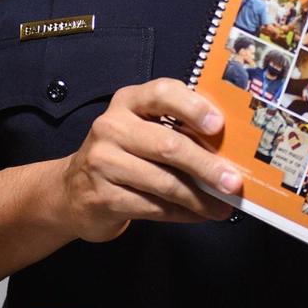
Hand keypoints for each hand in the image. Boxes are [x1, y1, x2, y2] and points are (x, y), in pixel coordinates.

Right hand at [59, 78, 243, 242]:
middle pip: (168, 144)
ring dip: (199, 198)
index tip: (218, 125)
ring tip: (222, 207)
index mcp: (128, 101)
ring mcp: (104, 162)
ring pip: (164, 182)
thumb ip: (176, 127)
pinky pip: (153, 207)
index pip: (162, 93)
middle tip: (233, 183)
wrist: (74, 190)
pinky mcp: (103, 197)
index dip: (192, 107)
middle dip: (206, 166)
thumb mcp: (142, 128)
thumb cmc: (124, 153)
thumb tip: (227, 148)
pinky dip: (182, 213)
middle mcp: (112, 127)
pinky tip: (198, 214)